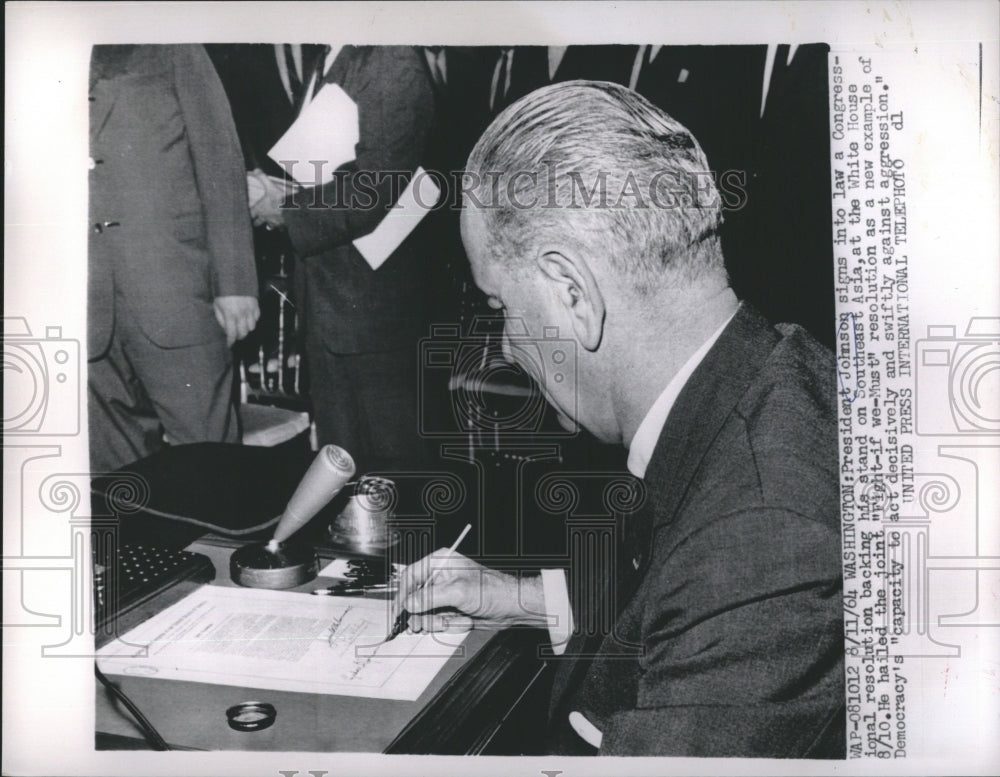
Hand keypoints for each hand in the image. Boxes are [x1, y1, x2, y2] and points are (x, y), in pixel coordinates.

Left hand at [213, 295, 259, 346]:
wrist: (234, 280)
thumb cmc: (223, 293)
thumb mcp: (217, 306)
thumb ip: (221, 319)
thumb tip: (226, 330)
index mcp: (230, 314)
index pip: (232, 334)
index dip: (230, 341)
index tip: (229, 344)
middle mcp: (241, 314)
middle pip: (243, 333)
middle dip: (238, 336)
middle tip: (235, 335)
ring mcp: (250, 310)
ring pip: (251, 327)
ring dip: (246, 329)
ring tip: (241, 326)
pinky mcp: (256, 306)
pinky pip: (256, 318)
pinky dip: (252, 320)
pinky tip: (247, 318)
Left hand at [248, 169, 287, 229]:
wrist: (294, 209)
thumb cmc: (280, 198)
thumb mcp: (271, 185)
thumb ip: (262, 177)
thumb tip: (256, 170)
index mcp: (260, 208)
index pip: (250, 214)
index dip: (248, 213)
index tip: (248, 213)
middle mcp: (265, 217)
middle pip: (256, 223)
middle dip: (256, 221)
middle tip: (256, 219)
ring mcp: (274, 222)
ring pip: (268, 227)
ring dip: (268, 225)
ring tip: (268, 225)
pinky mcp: (282, 225)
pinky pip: (280, 228)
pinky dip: (280, 227)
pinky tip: (281, 226)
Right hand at [396, 549, 547, 633]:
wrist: (510, 607)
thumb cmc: (492, 590)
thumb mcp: (459, 592)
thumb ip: (431, 597)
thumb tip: (409, 603)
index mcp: (439, 562)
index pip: (410, 577)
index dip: (403, 595)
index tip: (399, 612)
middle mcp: (439, 577)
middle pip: (414, 598)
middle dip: (422, 614)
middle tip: (426, 623)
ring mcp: (443, 594)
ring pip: (424, 613)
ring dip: (438, 621)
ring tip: (457, 618)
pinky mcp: (448, 608)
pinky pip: (436, 621)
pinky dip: (447, 625)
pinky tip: (463, 620)